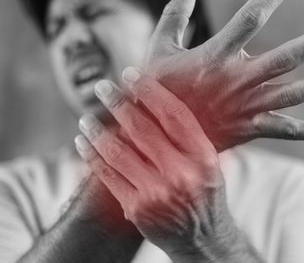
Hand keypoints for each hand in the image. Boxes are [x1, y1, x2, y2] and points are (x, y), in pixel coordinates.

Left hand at [75, 79, 258, 261]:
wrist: (202, 238)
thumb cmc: (205, 194)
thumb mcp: (209, 162)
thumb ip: (189, 135)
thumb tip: (159, 97)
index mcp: (202, 157)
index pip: (173, 114)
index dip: (150, 91)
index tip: (132, 75)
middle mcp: (181, 173)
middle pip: (142, 128)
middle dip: (117, 103)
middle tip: (102, 87)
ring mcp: (156, 192)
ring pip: (117, 150)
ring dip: (97, 129)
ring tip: (86, 117)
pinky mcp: (136, 208)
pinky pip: (107, 175)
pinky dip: (91, 156)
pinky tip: (84, 144)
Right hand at [136, 0, 303, 150]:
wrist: (153, 141)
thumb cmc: (155, 90)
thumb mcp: (158, 48)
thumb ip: (174, 15)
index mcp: (215, 56)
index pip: (249, 19)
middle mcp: (237, 81)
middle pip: (286, 58)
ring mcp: (247, 107)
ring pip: (295, 93)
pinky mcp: (251, 129)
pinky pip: (288, 131)